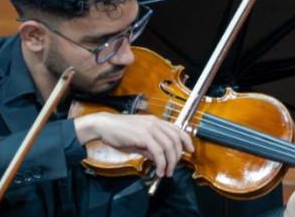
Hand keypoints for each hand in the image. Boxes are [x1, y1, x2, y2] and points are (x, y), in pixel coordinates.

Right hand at [74, 113, 193, 177]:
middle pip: (175, 139)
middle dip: (177, 156)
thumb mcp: (138, 140)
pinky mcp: (143, 136)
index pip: (177, 129)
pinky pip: (158, 151)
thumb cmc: (119, 132)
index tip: (189, 151)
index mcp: (156, 121)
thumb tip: (159, 159)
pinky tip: (158, 170)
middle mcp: (155, 123)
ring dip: (170, 162)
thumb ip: (150, 148)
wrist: (104, 126)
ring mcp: (150, 128)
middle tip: (173, 168)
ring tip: (166, 172)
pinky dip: (161, 163)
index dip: (186, 140)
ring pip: (168, 146)